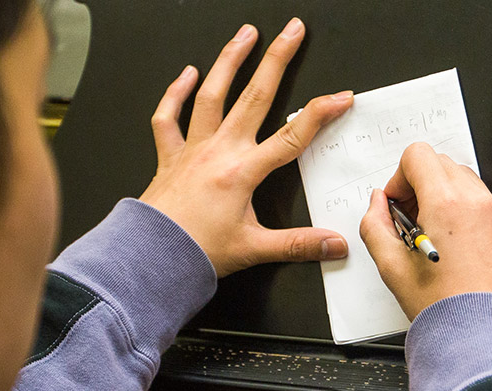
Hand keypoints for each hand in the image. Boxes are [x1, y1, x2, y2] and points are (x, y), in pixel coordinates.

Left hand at [139, 18, 353, 277]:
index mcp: (242, 172)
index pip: (292, 136)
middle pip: (254, 96)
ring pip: (211, 93)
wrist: (150, 257)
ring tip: (245, 34)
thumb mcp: (254, 249)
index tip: (341, 97)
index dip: (320, 114)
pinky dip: (175, 93)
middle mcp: (218, 152)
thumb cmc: (194, 252)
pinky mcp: (169, 156)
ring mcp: (192, 149)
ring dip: (229, 60)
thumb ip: (298, 245)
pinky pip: (168, 117)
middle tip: (292, 32)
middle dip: (277, 60)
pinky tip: (186, 73)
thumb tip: (334, 244)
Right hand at [359, 143, 491, 319]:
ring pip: (463, 181)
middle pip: (441, 164)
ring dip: (442, 196)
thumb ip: (375, 226)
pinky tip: (452, 247)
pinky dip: (463, 212)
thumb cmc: (445, 309)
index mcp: (447, 204)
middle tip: (409, 220)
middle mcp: (477, 203)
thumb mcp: (391, 267)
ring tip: (431, 235)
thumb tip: (377, 205)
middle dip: (419, 185)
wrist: (485, 338)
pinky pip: (482, 204)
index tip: (396, 203)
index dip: (399, 177)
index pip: (418, 155)